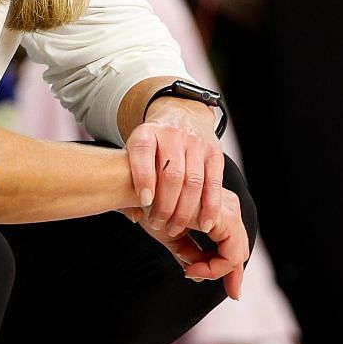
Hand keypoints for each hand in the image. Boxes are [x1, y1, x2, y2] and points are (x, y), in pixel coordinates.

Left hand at [125, 98, 223, 237]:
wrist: (182, 115)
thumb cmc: (154, 145)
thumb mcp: (134, 153)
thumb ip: (128, 182)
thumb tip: (133, 215)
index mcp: (147, 133)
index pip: (143, 153)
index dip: (143, 178)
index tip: (144, 201)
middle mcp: (172, 135)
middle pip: (171, 174)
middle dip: (165, 205)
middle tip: (158, 224)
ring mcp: (196, 143)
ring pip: (193, 181)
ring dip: (185, 211)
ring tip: (175, 227)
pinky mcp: (214, 153)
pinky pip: (214, 183)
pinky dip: (210, 206)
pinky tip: (204, 223)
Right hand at [127, 189, 249, 298]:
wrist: (137, 191)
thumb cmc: (149, 208)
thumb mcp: (172, 235)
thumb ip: (188, 252)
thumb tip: (197, 273)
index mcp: (216, 206)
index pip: (233, 241)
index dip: (232, 268)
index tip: (227, 291)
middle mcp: (226, 205)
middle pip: (240, 248)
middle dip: (233, 274)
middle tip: (228, 292)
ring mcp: (227, 210)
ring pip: (237, 254)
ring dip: (216, 271)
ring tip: (190, 273)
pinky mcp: (225, 218)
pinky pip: (231, 254)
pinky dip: (215, 268)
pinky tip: (191, 269)